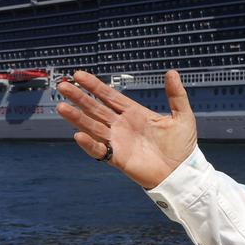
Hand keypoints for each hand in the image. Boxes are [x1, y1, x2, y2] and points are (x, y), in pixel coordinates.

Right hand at [56, 70, 196, 188]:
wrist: (182, 172)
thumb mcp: (182, 116)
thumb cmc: (182, 145)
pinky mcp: (118, 158)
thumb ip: (176, 95)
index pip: (110, 96)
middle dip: (79, 97)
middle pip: (96, 108)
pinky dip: (89, 143)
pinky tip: (78, 134)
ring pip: (93, 126)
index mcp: (134, 113)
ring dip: (77, 118)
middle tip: (62, 85)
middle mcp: (122, 125)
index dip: (94, 86)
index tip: (79, 74)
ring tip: (62, 107)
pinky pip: (99, 150)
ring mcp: (118, 141)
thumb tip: (172, 72)